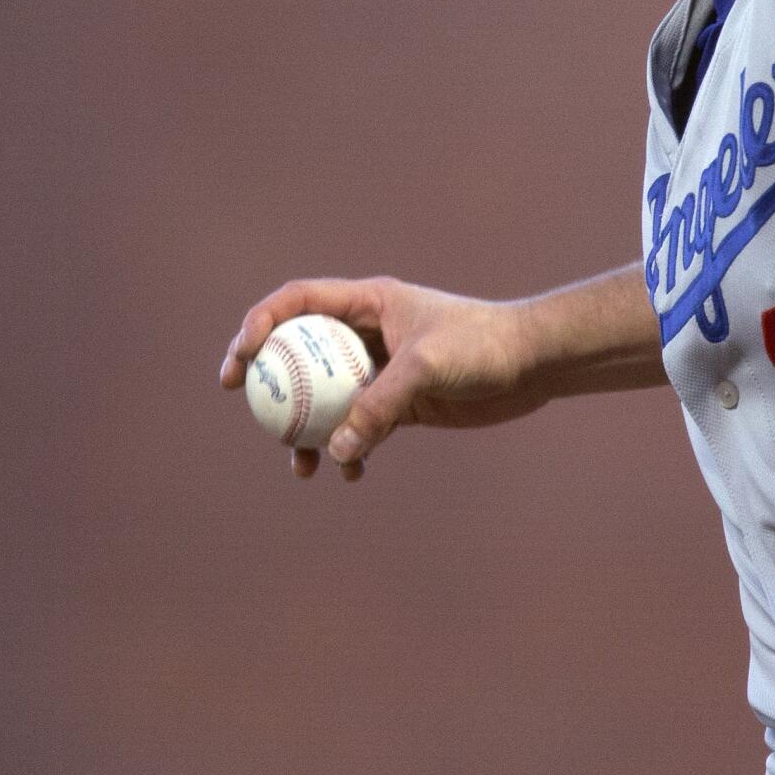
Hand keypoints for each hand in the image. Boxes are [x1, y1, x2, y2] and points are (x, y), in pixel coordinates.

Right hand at [220, 277, 545, 480]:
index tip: (241, 363)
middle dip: (270, 383)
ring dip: (308, 431)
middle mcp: (369, 332)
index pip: (296, 303)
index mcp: (368, 302)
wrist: (533, 363)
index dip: (258, 326)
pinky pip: (360, 428)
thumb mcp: (427, 367)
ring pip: (327, 398)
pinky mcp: (402, 403)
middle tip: (252, 411)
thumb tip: (337, 450)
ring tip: (302, 466)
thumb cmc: (483, 345)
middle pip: (300, 353)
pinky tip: (351, 471)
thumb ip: (380, 405)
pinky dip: (349, 450)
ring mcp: (383, 369)